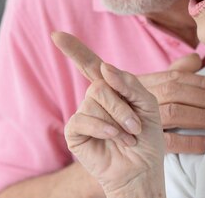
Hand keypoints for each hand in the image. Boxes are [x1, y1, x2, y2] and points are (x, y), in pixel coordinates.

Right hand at [52, 32, 164, 196]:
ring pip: (95, 102)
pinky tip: (113, 139)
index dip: (73, 49)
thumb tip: (105, 68)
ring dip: (118, 122)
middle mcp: (94, 98)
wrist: (142, 169)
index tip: (56, 34)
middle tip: (136, 126)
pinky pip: (84, 120)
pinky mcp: (74, 131)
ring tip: (127, 137)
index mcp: (110, 87)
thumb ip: (130, 83)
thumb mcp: (148, 104)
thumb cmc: (146, 138)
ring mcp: (83, 114)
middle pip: (100, 85)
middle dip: (123, 107)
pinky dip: (103, 130)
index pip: (90, 64)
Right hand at [138, 55, 204, 153]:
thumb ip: (175, 71)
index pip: (175, 77)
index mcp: (145, 83)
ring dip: (202, 116)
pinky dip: (191, 142)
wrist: (109, 135)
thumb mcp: (152, 86)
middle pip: (175, 92)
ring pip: (174, 113)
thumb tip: (196, 58)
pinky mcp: (144, 142)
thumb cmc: (136, 108)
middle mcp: (141, 98)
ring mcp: (141, 119)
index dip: (200, 81)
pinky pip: (170, 141)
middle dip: (204, 97)